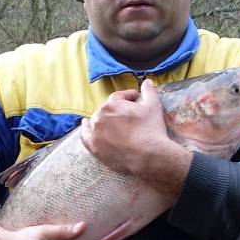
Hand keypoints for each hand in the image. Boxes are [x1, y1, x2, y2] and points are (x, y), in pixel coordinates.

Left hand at [81, 80, 191, 201]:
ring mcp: (95, 133)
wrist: (148, 156)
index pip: (119, 97)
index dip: (128, 97)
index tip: (135, 98)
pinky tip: (87, 125)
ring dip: (102, 120)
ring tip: (109, 122)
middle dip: (116, 110)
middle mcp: (99, 117)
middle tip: (127, 115)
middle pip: (106, 110)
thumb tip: (147, 82)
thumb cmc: (151, 130)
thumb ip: (149, 92)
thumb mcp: (153, 106)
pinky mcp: (94, 148)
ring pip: (95, 122)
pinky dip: (86, 130)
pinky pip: (85, 136)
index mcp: (112, 105)